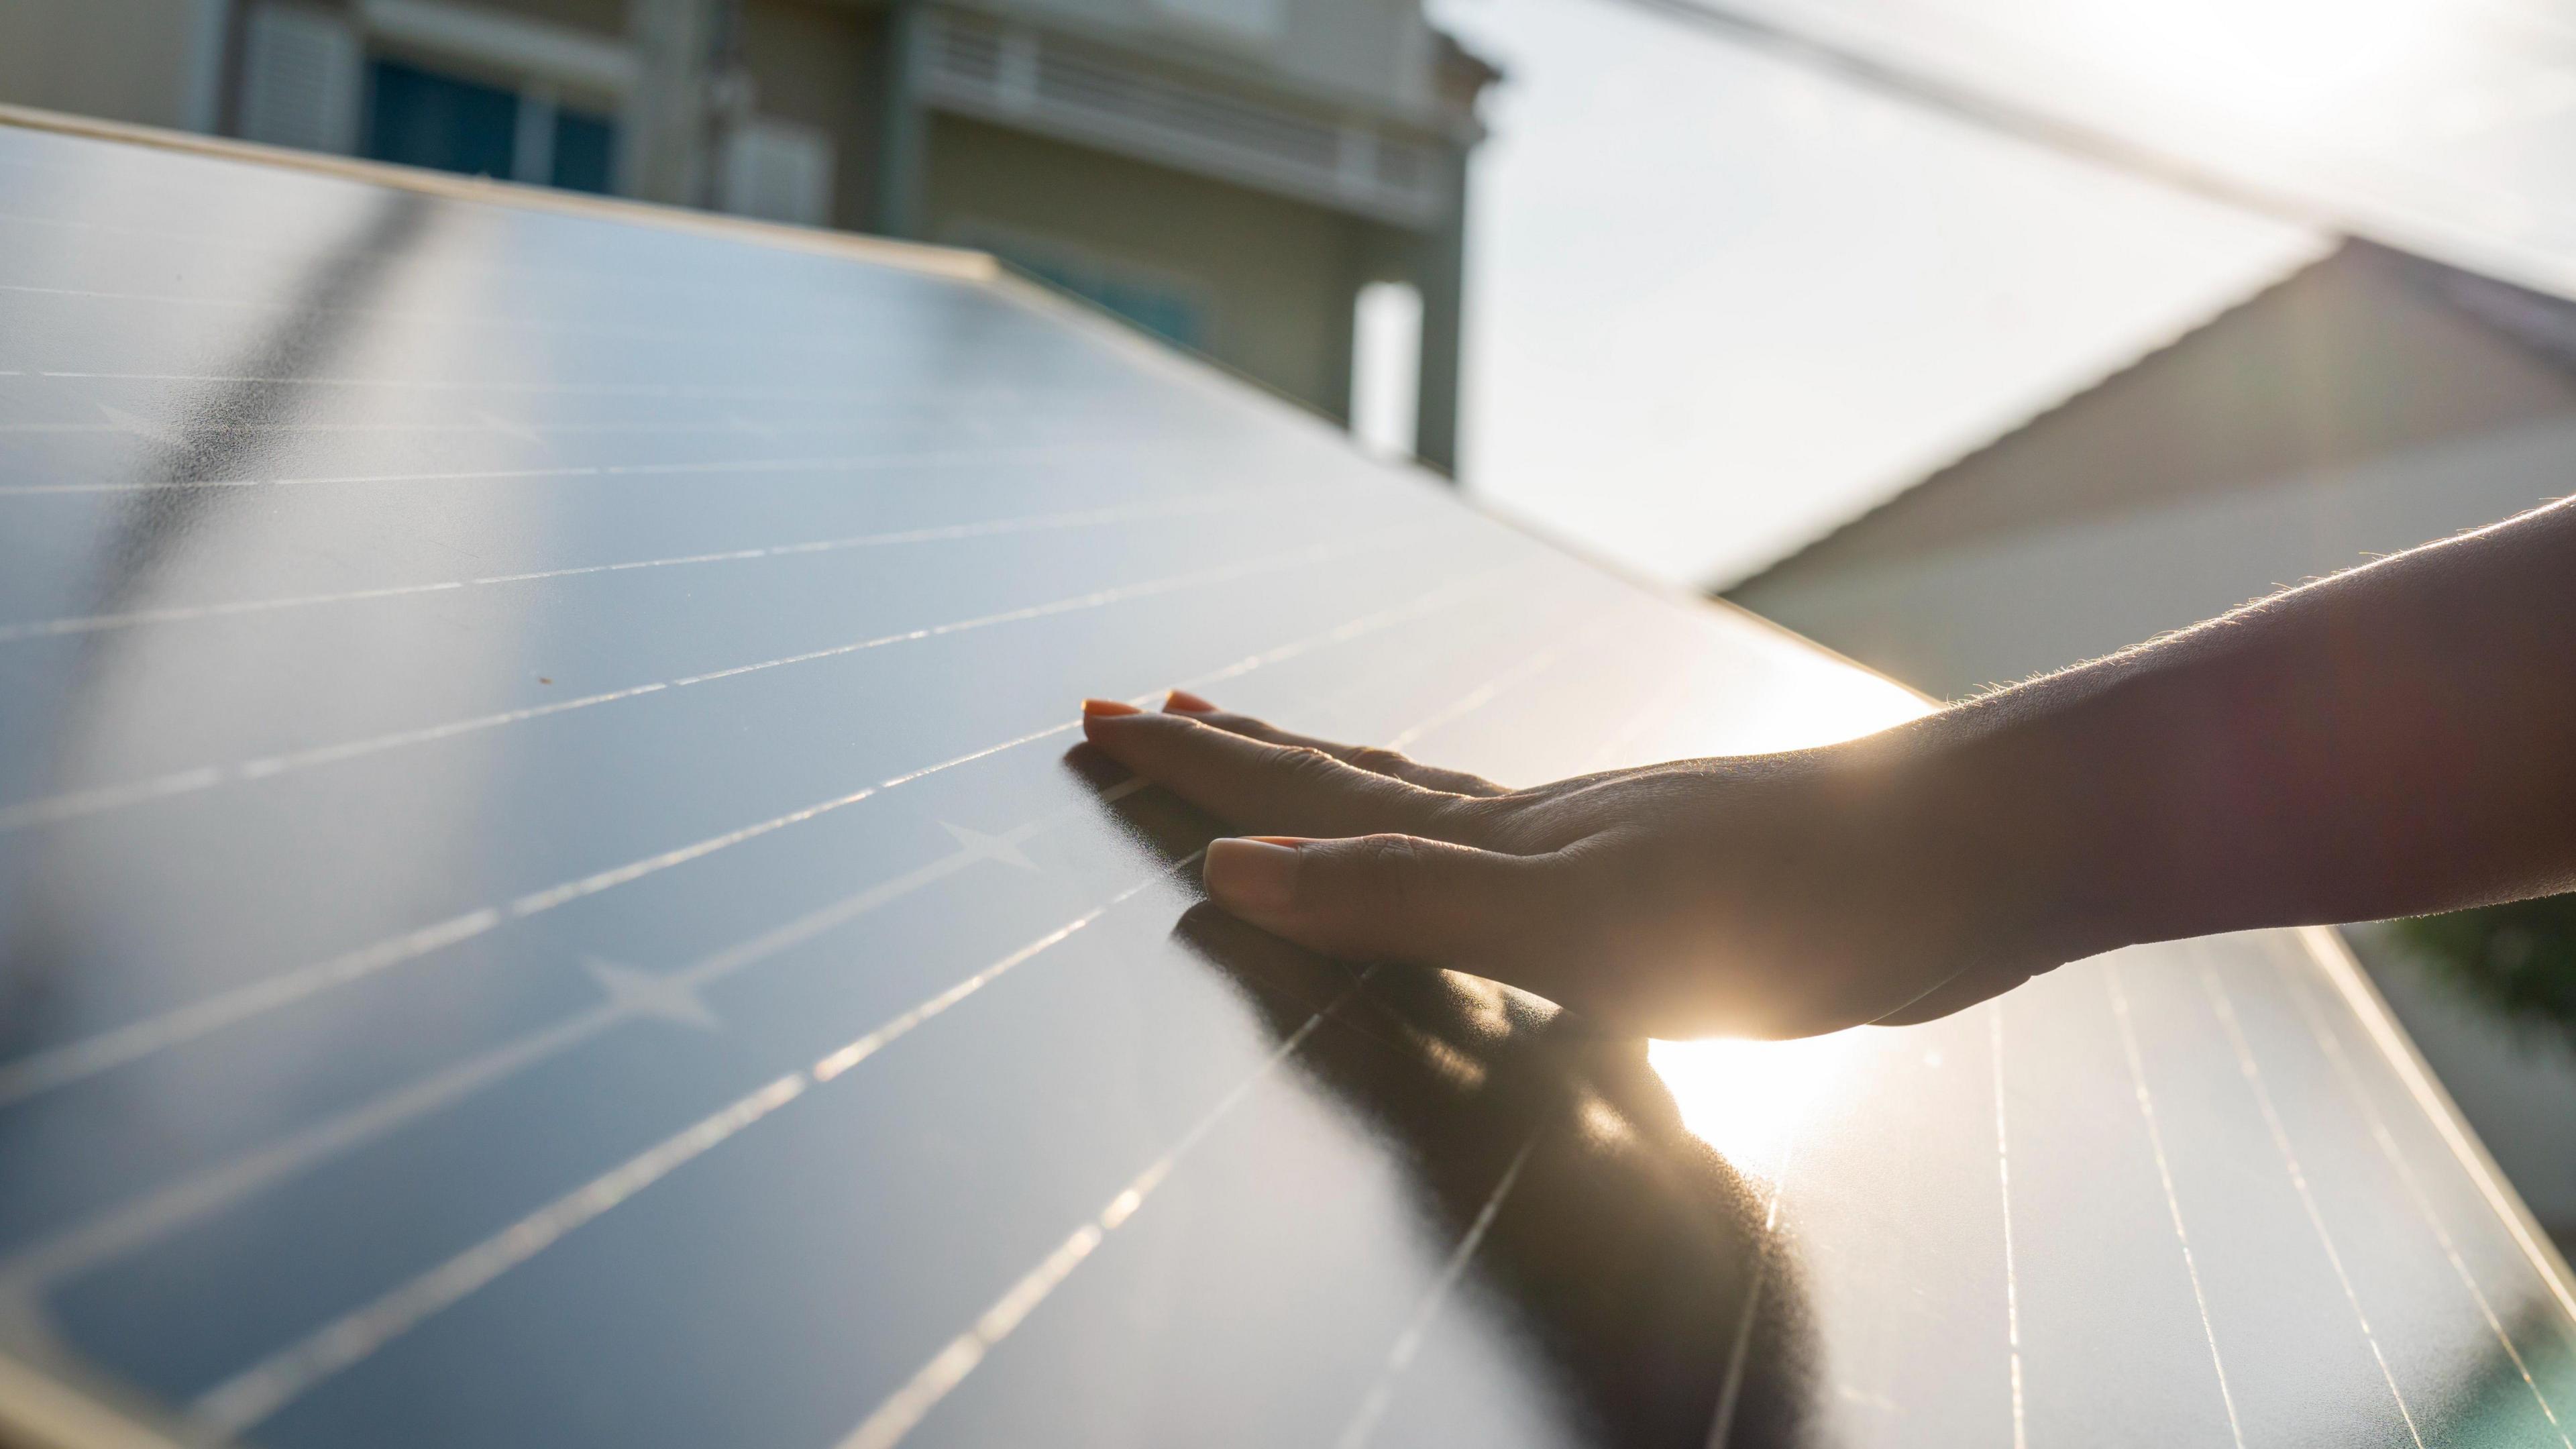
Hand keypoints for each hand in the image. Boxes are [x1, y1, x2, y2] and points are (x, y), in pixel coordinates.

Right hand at [1080, 691, 2074, 1038]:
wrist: (1974, 856)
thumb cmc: (1789, 894)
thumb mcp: (1572, 915)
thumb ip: (1408, 899)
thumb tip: (1236, 869)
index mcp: (1500, 835)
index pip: (1308, 790)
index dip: (1200, 765)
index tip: (1099, 716)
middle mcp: (1537, 824)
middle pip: (1351, 779)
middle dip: (1237, 753)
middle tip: (1144, 709)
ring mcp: (1603, 845)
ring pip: (1428, 809)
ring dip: (1332, 786)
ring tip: (1270, 754)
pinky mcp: (1671, 889)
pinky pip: (1509, 859)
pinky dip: (1445, 847)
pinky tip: (1479, 857)